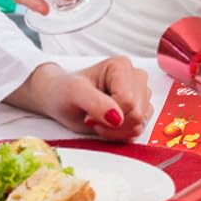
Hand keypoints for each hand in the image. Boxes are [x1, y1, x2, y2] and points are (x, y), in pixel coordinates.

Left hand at [10, 56, 152, 139]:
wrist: (60, 100)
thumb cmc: (64, 91)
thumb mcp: (73, 93)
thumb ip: (95, 103)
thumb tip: (117, 118)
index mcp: (121, 66)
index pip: (129, 100)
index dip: (108, 113)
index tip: (88, 112)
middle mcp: (135, 77)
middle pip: (137, 114)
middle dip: (112, 124)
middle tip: (91, 118)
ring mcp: (140, 94)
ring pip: (140, 124)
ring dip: (116, 131)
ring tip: (98, 121)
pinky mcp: (140, 110)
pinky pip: (139, 131)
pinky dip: (121, 134)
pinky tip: (106, 126)